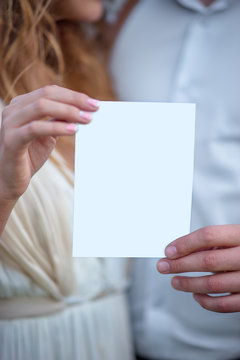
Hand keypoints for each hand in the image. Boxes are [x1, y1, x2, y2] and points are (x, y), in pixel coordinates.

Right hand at [0, 85, 98, 200]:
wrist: (9, 180)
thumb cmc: (29, 156)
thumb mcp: (48, 136)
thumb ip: (59, 122)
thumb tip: (83, 112)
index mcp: (22, 105)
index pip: (50, 91)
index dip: (73, 95)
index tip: (94, 103)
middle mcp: (13, 110)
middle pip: (47, 95)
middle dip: (74, 100)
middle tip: (94, 109)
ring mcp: (10, 123)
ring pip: (41, 107)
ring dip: (68, 111)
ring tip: (87, 119)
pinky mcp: (11, 140)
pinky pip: (36, 128)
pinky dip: (57, 127)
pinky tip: (74, 131)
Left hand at [157, 225, 239, 312]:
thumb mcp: (236, 236)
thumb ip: (215, 241)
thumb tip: (182, 248)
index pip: (208, 236)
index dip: (185, 243)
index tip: (169, 251)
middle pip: (208, 260)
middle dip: (180, 264)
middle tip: (163, 267)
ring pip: (214, 284)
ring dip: (189, 284)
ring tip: (175, 281)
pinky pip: (226, 304)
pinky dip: (207, 302)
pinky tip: (196, 295)